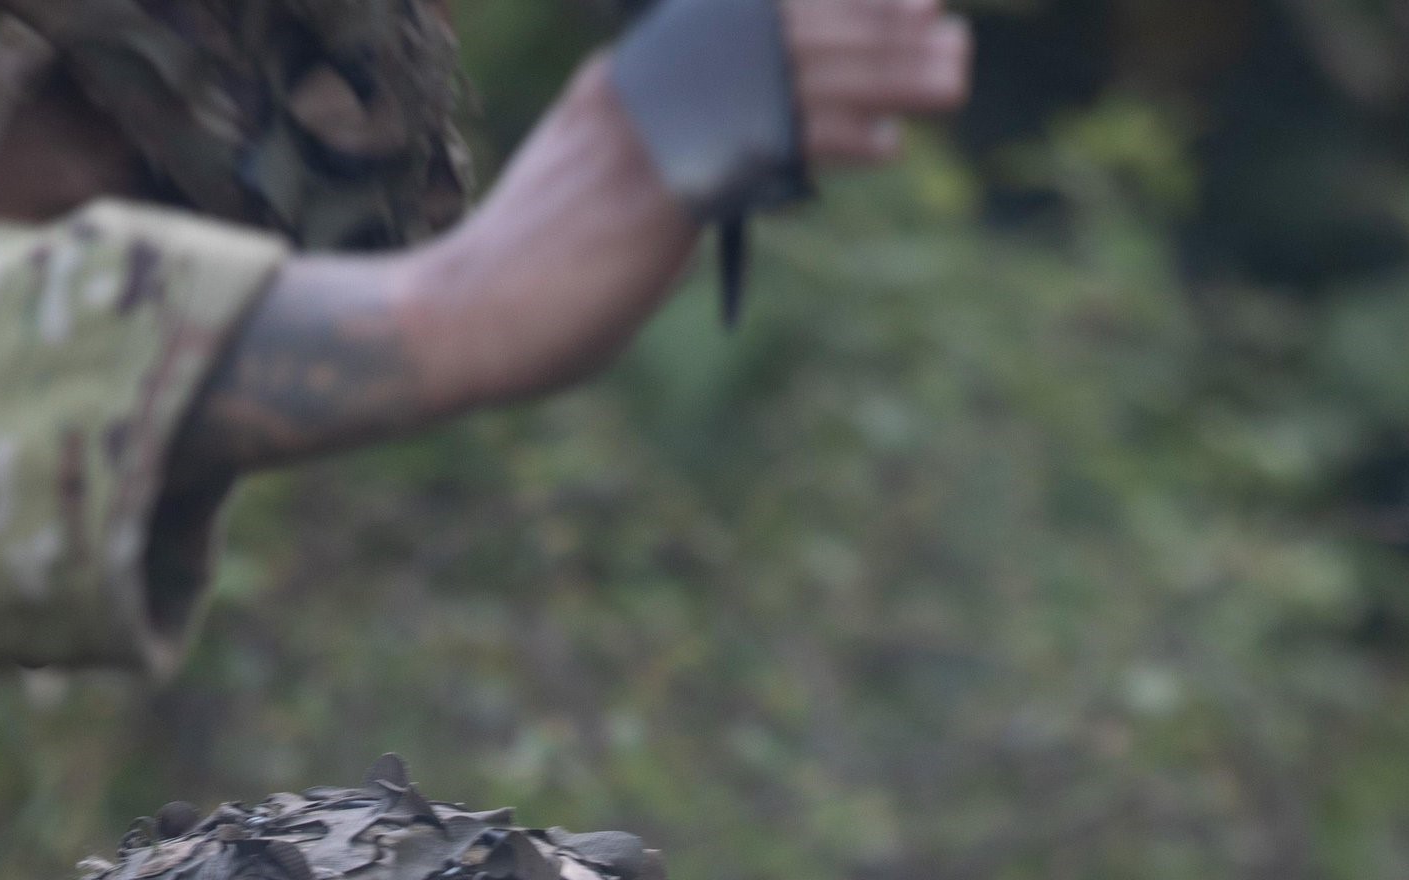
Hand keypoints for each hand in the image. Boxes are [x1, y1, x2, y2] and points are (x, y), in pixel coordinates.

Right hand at [180, 2, 968, 476]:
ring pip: (783, 84)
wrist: (458, 320)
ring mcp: (649, 136)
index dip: (836, 8)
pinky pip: (756, 153)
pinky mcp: (656, 192)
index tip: (908, 2)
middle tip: (950, 35)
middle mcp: (641, 90)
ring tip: (949, 76)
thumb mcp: (615, 202)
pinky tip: (886, 148)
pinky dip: (827, 144)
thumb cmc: (533, 280)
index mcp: (629, 83)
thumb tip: (749, 176)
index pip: (747, 21)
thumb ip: (680, 173)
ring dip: (879, 78)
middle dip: (877, 34)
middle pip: (780, 38)